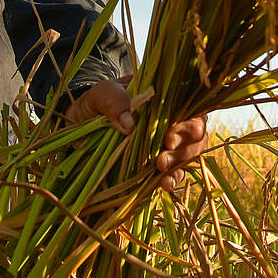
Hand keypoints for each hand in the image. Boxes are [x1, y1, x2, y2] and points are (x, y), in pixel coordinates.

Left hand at [65, 77, 207, 191]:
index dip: (188, 124)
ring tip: (160, 172)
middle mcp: (171, 120)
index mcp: (165, 97)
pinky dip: (173, 179)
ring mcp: (166, 143)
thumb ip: (114, 101)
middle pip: (196, 134)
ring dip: (179, 165)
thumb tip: (128, 124)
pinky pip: (174, 172)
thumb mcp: (102, 93)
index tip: (169, 137)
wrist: (81, 120)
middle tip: (162, 158)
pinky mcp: (156, 164)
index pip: (191, 107)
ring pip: (189, 154)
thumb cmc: (97, 100)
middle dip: (185, 148)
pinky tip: (164, 184)